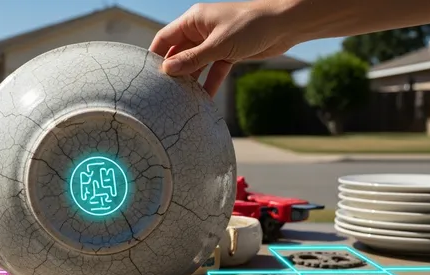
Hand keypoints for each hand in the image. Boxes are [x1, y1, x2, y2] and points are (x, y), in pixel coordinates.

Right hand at [150, 1, 295, 96]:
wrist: (285, 24)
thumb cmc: (251, 25)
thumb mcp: (218, 45)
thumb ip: (192, 59)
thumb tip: (167, 70)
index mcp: (194, 20)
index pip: (165, 38)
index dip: (155, 55)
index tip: (145, 76)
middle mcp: (201, 30)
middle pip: (179, 53)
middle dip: (172, 71)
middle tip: (162, 93)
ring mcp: (214, 42)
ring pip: (196, 64)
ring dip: (191, 80)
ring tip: (180, 99)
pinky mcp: (228, 53)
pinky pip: (213, 70)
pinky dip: (209, 83)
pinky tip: (204, 99)